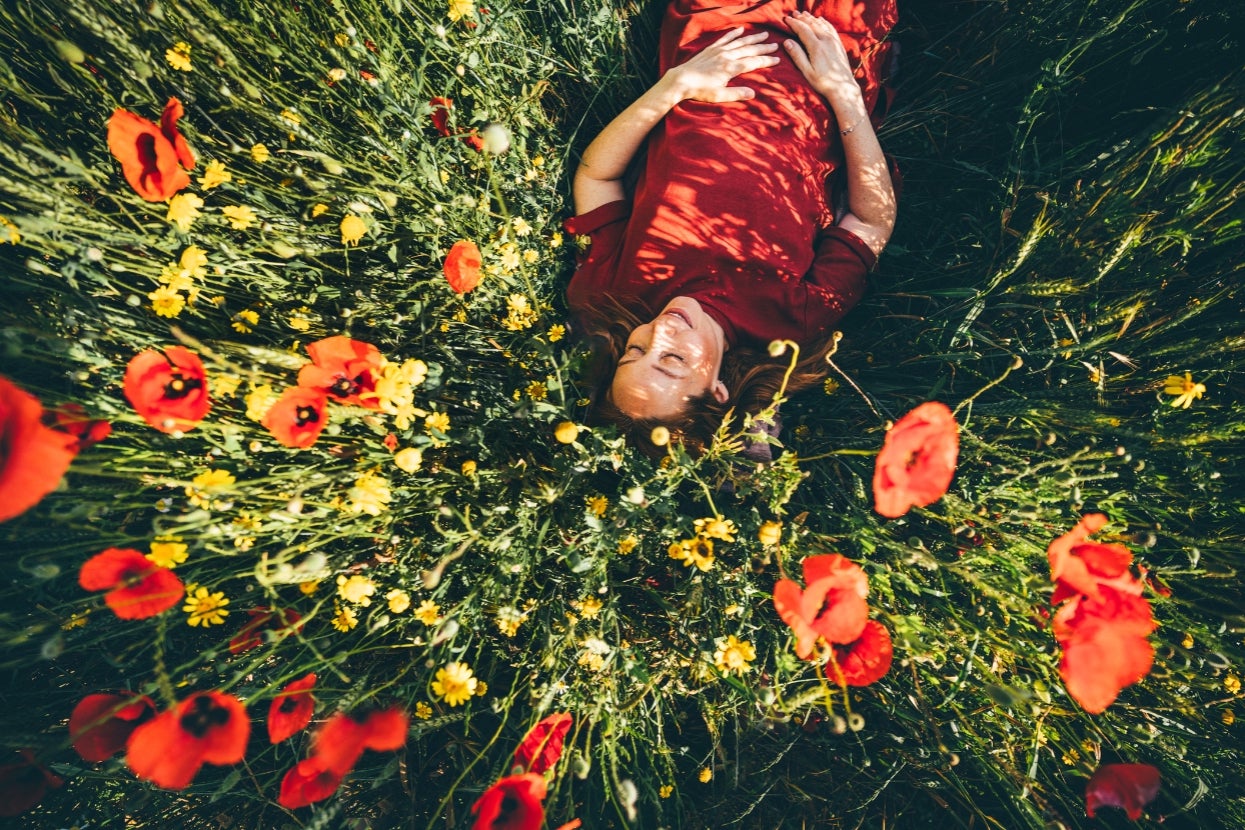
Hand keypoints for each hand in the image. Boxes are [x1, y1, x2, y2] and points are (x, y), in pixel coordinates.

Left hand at [665, 27, 780, 103]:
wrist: (681, 80)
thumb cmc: (700, 91)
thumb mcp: (719, 96)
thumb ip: (737, 94)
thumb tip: (753, 93)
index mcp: (731, 68)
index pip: (753, 62)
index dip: (766, 60)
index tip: (777, 59)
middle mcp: (727, 56)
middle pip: (749, 50)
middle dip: (764, 47)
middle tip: (776, 45)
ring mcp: (719, 51)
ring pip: (740, 42)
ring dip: (753, 38)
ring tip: (764, 35)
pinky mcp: (711, 49)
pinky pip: (725, 39)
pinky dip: (734, 34)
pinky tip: (741, 30)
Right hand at [783, 11, 859, 105]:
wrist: (843, 87)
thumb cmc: (823, 82)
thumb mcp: (807, 71)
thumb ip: (797, 55)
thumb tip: (787, 42)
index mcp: (816, 47)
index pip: (802, 30)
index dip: (794, 23)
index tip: (786, 19)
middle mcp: (826, 41)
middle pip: (811, 24)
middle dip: (801, 18)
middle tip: (793, 13)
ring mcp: (834, 41)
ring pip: (821, 24)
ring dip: (811, 18)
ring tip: (803, 14)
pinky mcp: (839, 44)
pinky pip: (830, 28)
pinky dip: (824, 22)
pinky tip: (820, 20)